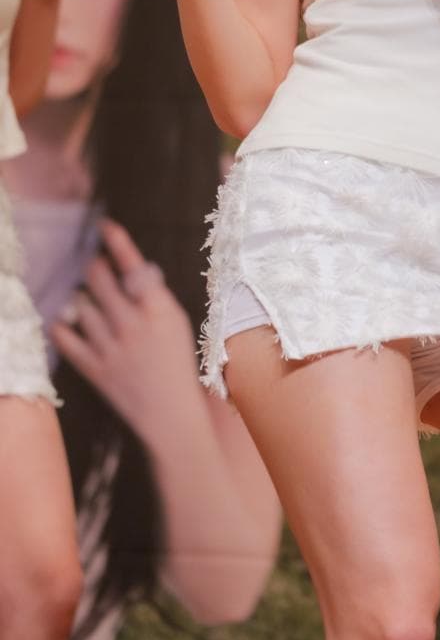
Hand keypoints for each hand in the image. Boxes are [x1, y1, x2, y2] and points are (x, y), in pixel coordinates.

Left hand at [51, 217, 200, 446]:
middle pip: (99, 279)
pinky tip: (68, 322)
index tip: (105, 225)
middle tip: (97, 268)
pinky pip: (66, 337)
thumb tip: (128, 269)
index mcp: (160, 311)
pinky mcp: (94, 368)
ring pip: (80, 304)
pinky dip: (63, 325)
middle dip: (94, 267)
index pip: (134, 266)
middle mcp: (134, 325)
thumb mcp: (177, 323)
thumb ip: (153, 297)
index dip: (118, 242)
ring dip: (82, 298)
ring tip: (92, 302)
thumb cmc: (177, 363)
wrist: (170, 413)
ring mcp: (112, 347)